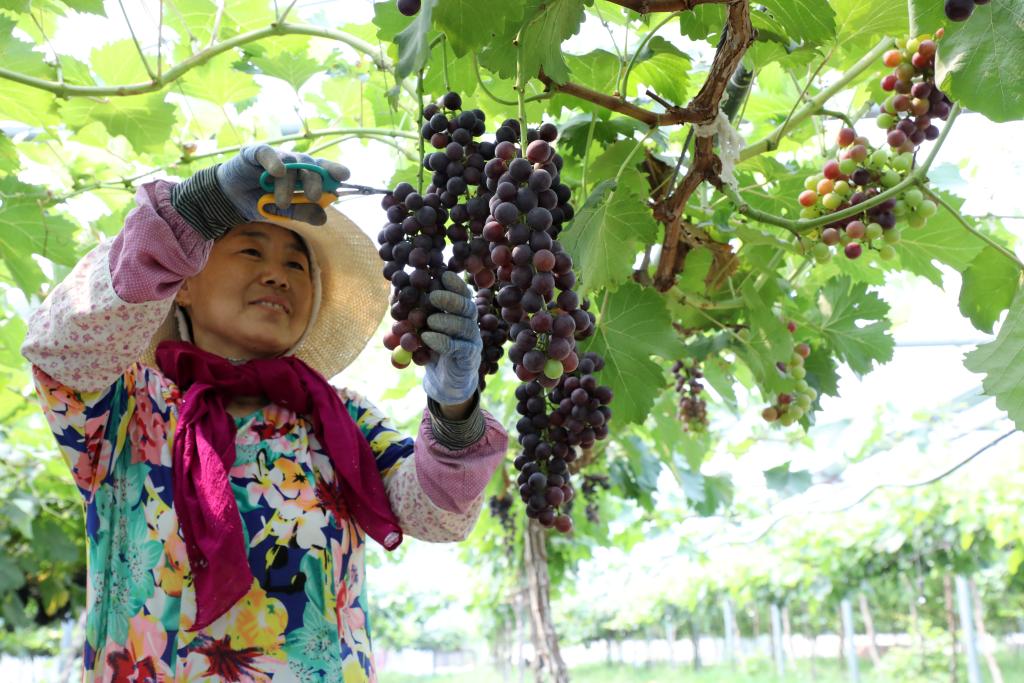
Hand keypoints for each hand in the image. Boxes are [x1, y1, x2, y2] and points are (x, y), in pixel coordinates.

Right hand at [216, 144, 349, 225]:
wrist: (230, 199)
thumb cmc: (261, 202)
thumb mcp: (283, 212)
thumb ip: (302, 212)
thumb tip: (323, 217)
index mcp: (304, 176)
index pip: (323, 170)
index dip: (333, 170)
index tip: (345, 175)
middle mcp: (293, 163)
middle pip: (310, 166)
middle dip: (315, 181)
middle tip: (314, 197)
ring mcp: (276, 157)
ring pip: (290, 163)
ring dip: (288, 184)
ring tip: (283, 202)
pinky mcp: (256, 152)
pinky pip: (268, 154)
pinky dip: (274, 162)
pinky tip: (277, 172)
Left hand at [421, 271, 482, 405]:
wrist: (442, 382)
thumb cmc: (431, 350)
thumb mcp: (417, 329)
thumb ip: (409, 313)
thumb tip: (393, 294)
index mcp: (460, 313)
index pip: (462, 294)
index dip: (455, 284)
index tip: (442, 274)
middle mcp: (469, 324)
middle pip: (467, 307)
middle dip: (451, 299)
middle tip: (434, 296)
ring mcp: (472, 342)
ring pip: (465, 327)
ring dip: (446, 321)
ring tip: (429, 320)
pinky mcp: (469, 359)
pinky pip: (459, 348)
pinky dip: (442, 341)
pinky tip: (428, 338)